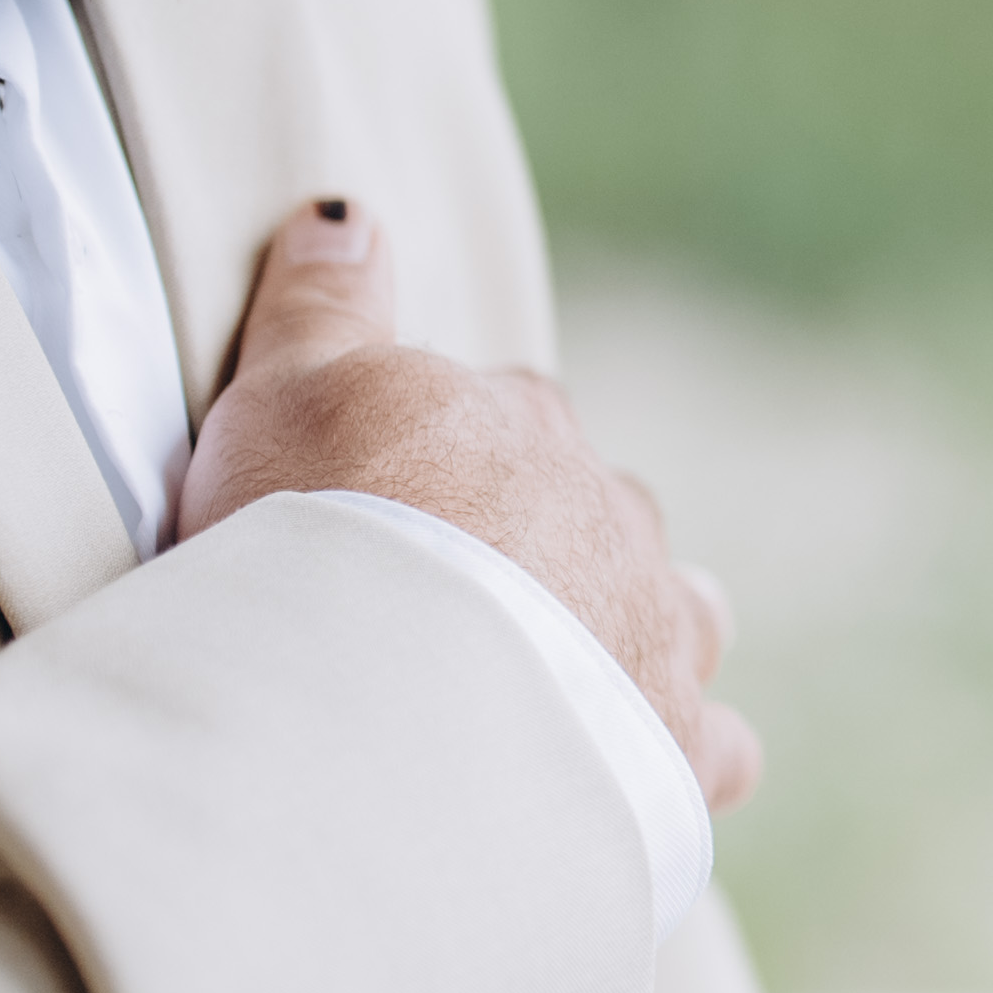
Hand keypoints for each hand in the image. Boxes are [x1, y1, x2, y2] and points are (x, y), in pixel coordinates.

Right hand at [174, 200, 761, 811]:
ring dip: (628, 633)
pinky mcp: (679, 748)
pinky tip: (625, 777)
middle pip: (586, 512)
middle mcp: (611, 515)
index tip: (376, 511)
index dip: (435, 462)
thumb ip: (318, 304)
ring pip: (677, 611)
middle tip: (438, 612)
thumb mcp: (277, 392)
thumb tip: (348, 216)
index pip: (499, 415)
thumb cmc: (310, 533)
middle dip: (533, 549)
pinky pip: (715, 747)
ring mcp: (659, 631)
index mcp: (523, 425)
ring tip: (548, 686)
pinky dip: (682, 755)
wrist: (374, 697)